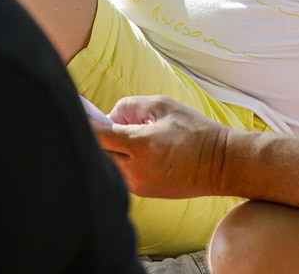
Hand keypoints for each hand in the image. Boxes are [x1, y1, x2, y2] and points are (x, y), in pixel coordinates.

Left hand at [92, 96, 230, 198]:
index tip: (79, 112)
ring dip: (110, 150)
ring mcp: (137, 185)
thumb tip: (107, 116)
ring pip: (107, 164)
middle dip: (97, 136)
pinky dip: (120, 161)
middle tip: (109, 122)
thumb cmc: (194, 130)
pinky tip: (137, 151)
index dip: (85, 122)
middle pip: (96, 152)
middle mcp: (135, 169)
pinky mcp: (141, 193)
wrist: (220, 164)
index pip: (97, 135)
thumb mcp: (163, 106)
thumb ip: (129, 106)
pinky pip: (119, 174)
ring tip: (131, 137)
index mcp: (141, 145)